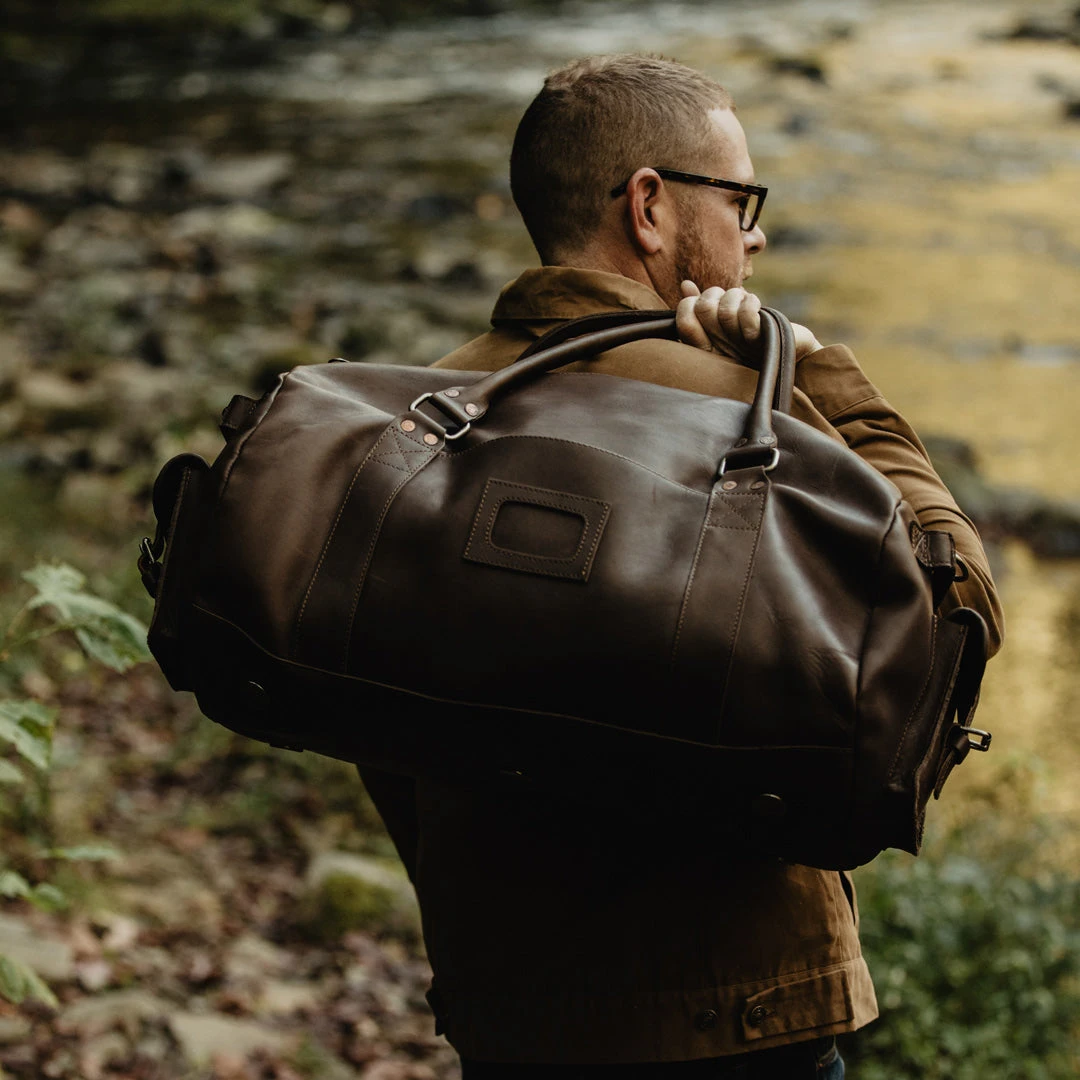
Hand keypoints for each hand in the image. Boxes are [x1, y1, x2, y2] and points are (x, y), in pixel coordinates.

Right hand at [675, 281, 822, 363]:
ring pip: (725, 309)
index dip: (689, 304)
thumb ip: (703, 307)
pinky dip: (751, 304)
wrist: (792, 354)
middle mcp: (718, 350)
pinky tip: (757, 308)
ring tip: (745, 302)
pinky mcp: (761, 341)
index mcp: (705, 347)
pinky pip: (746, 315)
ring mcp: (739, 347)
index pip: (682, 320)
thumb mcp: (724, 322)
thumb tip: (685, 285)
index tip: (707, 306)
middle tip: (729, 300)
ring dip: (736, 297)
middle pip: (703, 308)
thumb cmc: (755, 340)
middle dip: (715, 293)